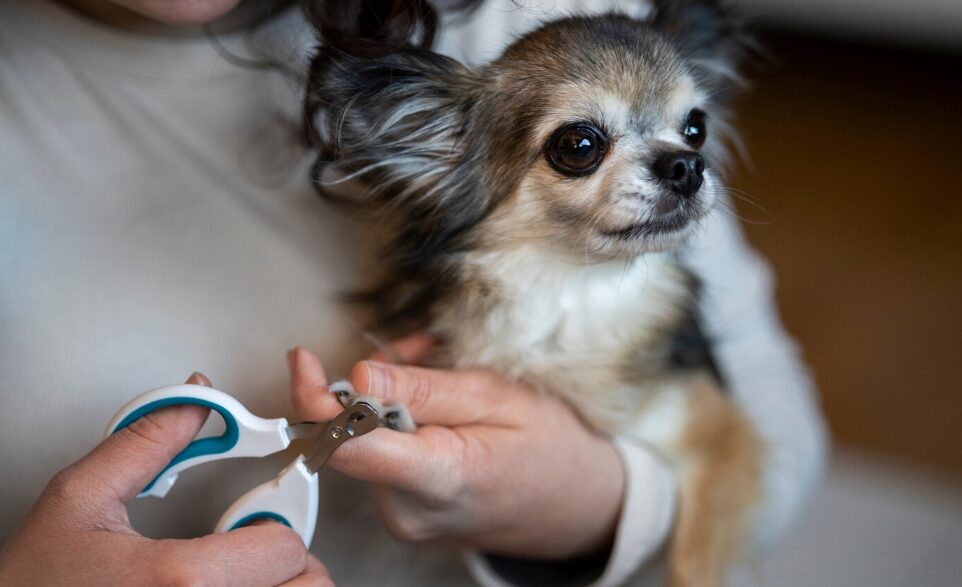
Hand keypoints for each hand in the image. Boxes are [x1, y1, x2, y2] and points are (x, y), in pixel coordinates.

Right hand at [0, 373, 332, 586]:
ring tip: (242, 578)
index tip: (249, 525)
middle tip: (254, 555)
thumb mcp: (78, 500)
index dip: (270, 528)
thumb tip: (195, 403)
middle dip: (287, 565)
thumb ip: (144, 443)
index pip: (284, 550)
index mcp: (180, 582)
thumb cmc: (33, 585)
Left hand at [287, 338, 624, 559]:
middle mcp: (408, 510)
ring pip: (364, 441)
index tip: (303, 359)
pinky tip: (435, 405)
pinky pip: (379, 456)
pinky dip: (396, 422)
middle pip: (352, 436)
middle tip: (419, 350)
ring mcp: (404, 518)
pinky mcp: (403, 514)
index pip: (349, 446)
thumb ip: (425, 390)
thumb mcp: (499, 398)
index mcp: (439, 479)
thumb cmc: (552, 448)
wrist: (578, 505)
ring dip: (388, 399)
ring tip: (440, 374)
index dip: (315, 400)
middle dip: (371, 383)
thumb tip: (358, 376)